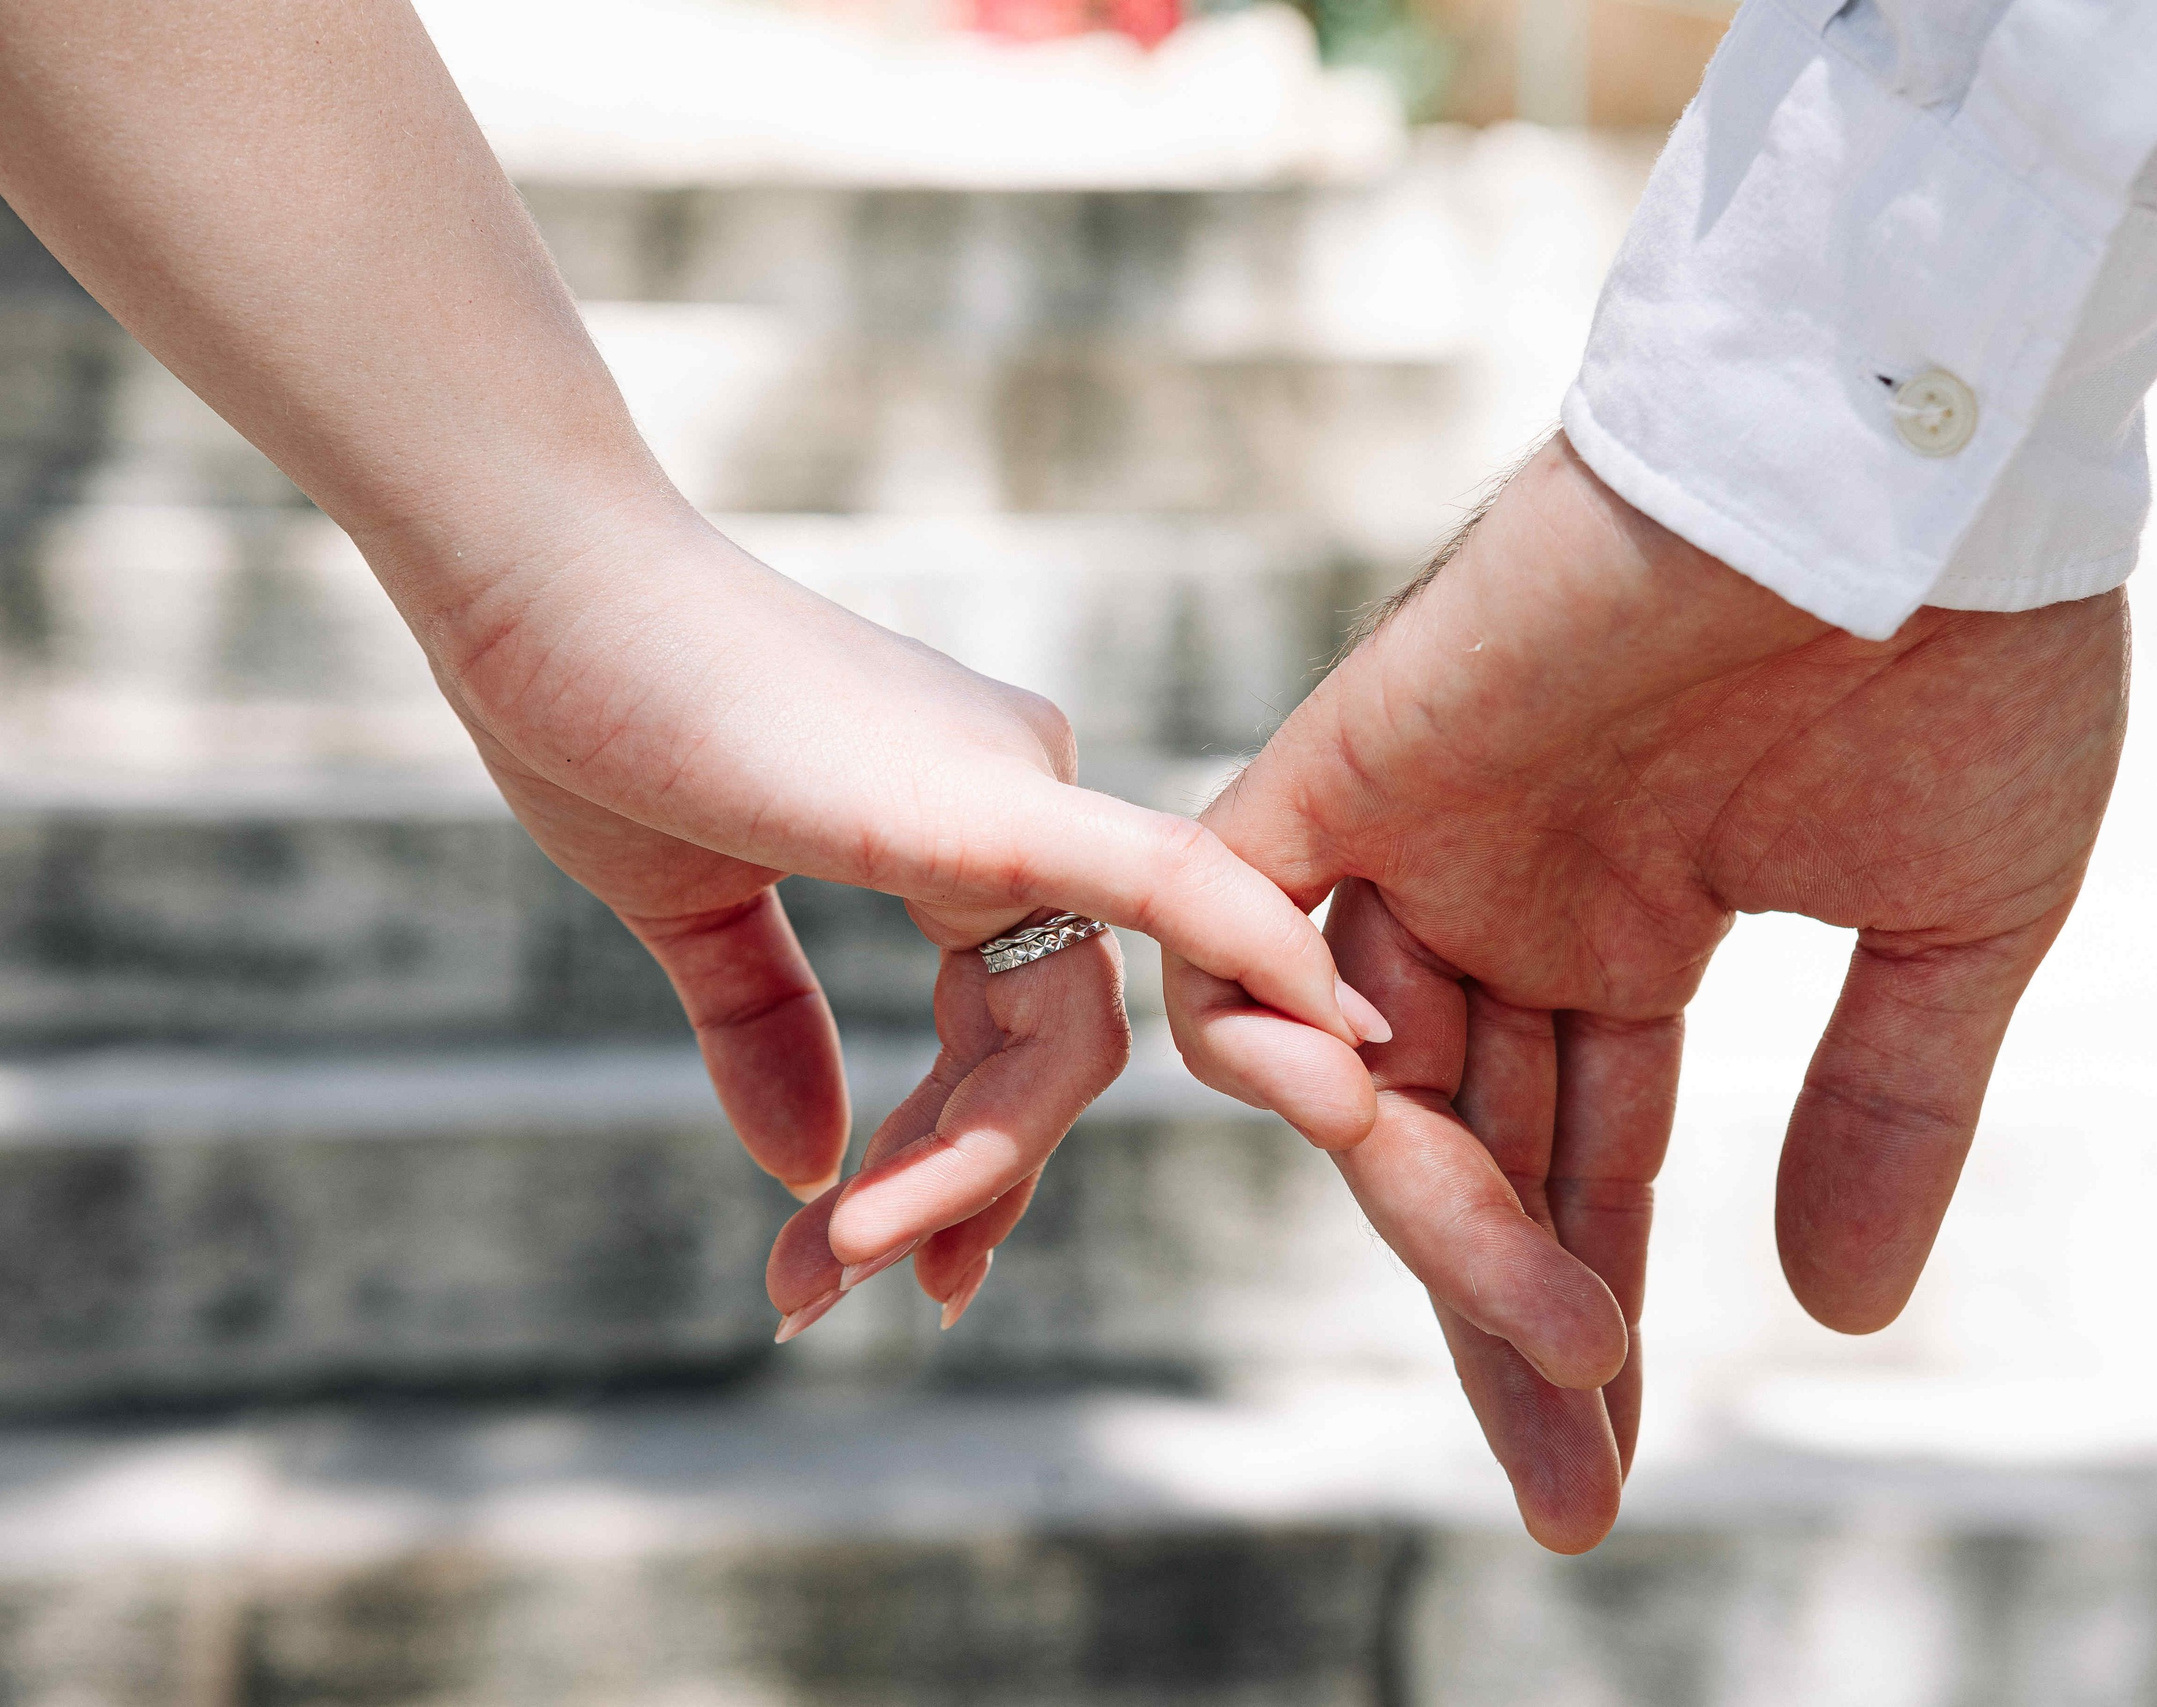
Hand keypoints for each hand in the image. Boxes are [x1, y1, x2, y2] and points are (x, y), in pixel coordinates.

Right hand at [386, 492, 1382, 1336]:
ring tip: (840, 1267)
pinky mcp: (992, 802)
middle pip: (1053, 1043)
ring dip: (966, 1170)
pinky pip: (1167, 887)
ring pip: (1069, 1032)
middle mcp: (1024, 801)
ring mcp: (1021, 793)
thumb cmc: (599, 715)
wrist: (527, 587)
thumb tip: (810, 1169)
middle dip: (959, 1183)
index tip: (861, 1255)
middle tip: (848, 1288)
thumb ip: (765, 1032)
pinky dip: (1256, 958)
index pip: (1009, 1027)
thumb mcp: (693, 908)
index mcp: (965, 824)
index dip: (949, 1153)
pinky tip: (1346, 1049)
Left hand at [1166, 436, 2127, 1549]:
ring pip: (1357, 1073)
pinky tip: (1357, 1118)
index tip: (1601, 1460)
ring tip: (1548, 1332)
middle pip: (1466, 1151)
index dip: (1585, 1310)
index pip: (1583, 1161)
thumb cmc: (1971, 655)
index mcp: (1641, 928)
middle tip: (1568, 1483)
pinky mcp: (1354, 746)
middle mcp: (1515, 896)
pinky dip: (1256, 1016)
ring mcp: (1428, 831)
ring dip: (1432, 1214)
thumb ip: (1882, 1110)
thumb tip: (1843, 1313)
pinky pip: (1231, 901)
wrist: (1920, 462)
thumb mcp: (1953, 934)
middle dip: (1508, 1316)